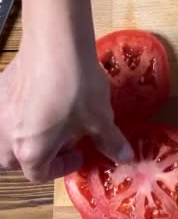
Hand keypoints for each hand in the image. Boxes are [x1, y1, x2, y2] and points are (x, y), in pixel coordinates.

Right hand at [0, 41, 132, 182]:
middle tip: (64, 143)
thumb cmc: (77, 89)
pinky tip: (39, 102)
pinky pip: (3, 114)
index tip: (81, 155)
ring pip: (3, 139)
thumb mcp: (100, 119)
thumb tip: (125, 157)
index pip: (39, 174)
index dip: (63, 168)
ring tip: (48, 125)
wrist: (55, 44)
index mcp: (30, 151)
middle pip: (15, 161)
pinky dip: (17, 117)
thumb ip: (109, 142)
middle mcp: (4, 136)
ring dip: (23, 139)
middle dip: (38, 158)